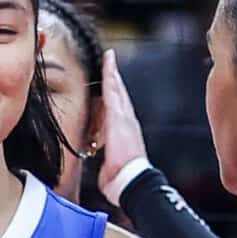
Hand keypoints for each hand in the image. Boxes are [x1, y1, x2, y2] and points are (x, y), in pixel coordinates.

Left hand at [94, 49, 148, 200]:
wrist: (132, 180)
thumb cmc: (122, 180)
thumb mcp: (111, 168)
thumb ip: (107, 164)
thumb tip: (104, 170)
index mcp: (125, 133)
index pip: (119, 110)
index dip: (115, 95)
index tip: (111, 82)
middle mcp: (128, 122)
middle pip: (120, 95)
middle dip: (115, 77)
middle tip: (110, 60)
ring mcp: (124, 118)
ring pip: (117, 90)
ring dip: (112, 73)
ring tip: (109, 58)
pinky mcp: (119, 118)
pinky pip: (112, 93)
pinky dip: (110, 78)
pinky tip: (108, 67)